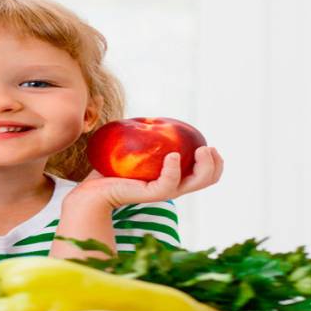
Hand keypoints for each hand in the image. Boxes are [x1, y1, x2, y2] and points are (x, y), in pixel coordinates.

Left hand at [69, 147, 224, 208]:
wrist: (94, 189)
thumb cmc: (113, 169)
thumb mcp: (135, 149)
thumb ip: (145, 136)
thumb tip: (146, 117)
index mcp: (175, 177)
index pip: (207, 174)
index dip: (216, 162)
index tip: (208, 146)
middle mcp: (174, 185)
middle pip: (208, 179)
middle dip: (215, 163)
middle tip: (207, 148)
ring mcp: (164, 191)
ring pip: (196, 182)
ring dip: (204, 165)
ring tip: (200, 150)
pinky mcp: (152, 193)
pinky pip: (169, 182)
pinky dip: (174, 168)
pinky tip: (172, 155)